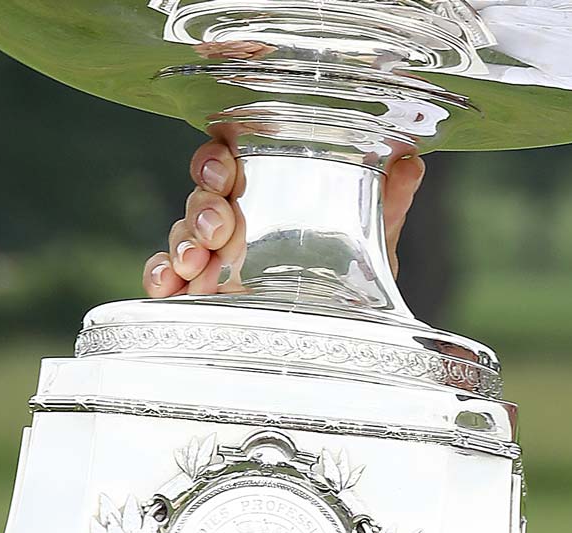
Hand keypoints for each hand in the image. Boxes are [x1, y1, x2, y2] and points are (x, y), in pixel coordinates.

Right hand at [141, 140, 426, 297]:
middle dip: (202, 205)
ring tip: (196, 259)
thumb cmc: (345, 276)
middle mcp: (231, 220)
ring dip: (182, 241)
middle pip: (200, 196)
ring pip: (181, 233)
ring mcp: (210, 256)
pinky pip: (165, 276)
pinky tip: (168, 285)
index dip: (217, 160)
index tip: (225, 170)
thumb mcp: (373, 241)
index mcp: (263, 194)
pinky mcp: (197, 293)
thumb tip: (412, 163)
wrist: (342, 333)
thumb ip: (388, 205)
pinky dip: (160, 276)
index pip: (228, 162)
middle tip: (218, 226)